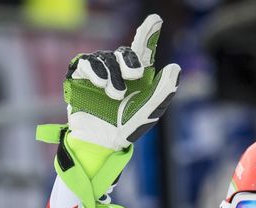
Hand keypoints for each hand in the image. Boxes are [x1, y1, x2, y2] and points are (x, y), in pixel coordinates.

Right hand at [65, 14, 179, 150]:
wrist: (102, 140)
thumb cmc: (128, 126)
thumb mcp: (150, 110)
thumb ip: (164, 91)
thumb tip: (175, 66)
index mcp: (138, 76)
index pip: (143, 49)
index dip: (149, 33)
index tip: (156, 19)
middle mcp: (118, 70)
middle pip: (125, 52)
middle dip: (130, 60)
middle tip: (135, 76)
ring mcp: (99, 72)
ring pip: (105, 57)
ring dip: (112, 73)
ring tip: (115, 94)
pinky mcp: (80, 77)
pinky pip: (86, 62)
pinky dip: (95, 70)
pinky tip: (101, 84)